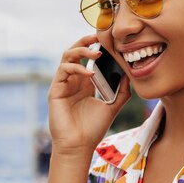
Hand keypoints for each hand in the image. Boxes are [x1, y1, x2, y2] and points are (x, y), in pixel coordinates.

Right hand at [47, 33, 130, 156]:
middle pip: (75, 51)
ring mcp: (63, 84)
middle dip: (86, 41)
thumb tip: (129, 76)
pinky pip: (63, 71)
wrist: (79, 147)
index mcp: (84, 82)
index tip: (109, 39)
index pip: (88, 57)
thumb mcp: (111, 107)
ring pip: (67, 56)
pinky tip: (89, 74)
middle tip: (99, 35)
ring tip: (97, 53)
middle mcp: (72, 80)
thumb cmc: (93, 129)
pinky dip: (77, 68)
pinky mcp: (55, 90)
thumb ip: (120, 92)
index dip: (96, 46)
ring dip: (82, 51)